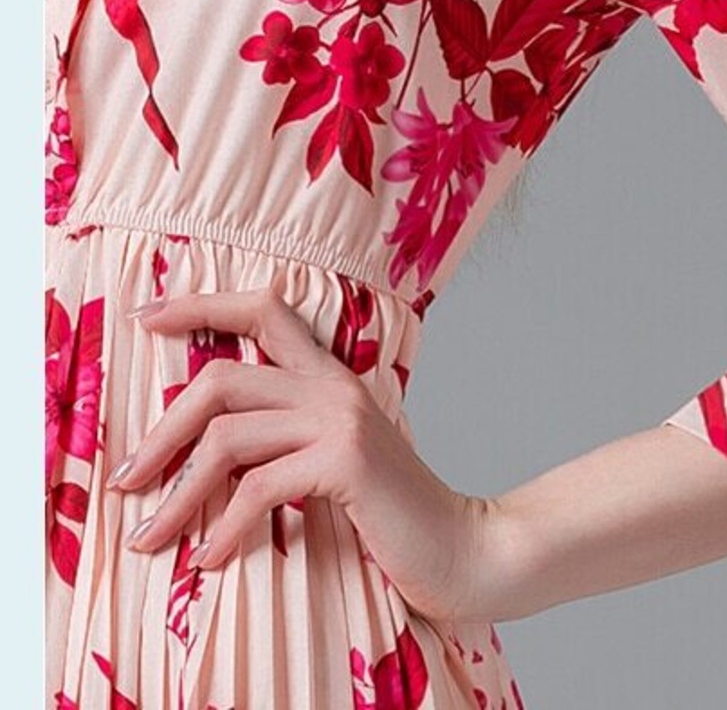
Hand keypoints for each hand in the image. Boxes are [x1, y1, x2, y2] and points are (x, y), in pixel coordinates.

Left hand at [107, 278, 492, 623]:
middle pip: (221, 379)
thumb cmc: (395, 516)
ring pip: (226, 437)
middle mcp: (335, 388)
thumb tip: (207, 455)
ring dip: (177, 494)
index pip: (265, 311)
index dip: (201, 305)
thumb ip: (290, 441)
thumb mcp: (338, 463)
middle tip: (126, 480)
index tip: (147, 316)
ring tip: (151, 537)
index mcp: (333, 379)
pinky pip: (257, 488)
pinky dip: (223, 528)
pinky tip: (211, 559)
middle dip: (160, 433)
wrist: (462, 550)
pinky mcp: (345, 462)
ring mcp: (342, 421)